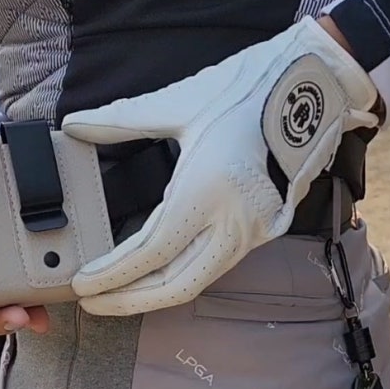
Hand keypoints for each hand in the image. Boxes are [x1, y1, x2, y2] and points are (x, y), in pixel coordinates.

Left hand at [63, 16, 377, 315]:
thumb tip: (75, 126)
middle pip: (175, 285)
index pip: (151, 251)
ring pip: (197, 281)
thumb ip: (120, 121)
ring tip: (118, 293)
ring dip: (156, 293)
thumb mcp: (177, 102)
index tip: (82, 284)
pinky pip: (215, 266)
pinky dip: (181, 276)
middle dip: (130, 299)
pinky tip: (157, 272)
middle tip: (93, 302)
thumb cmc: (247, 88)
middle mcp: (235, 220)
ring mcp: (254, 230)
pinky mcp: (264, 229)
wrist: (314, 86)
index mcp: (208, 189)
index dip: (113, 274)